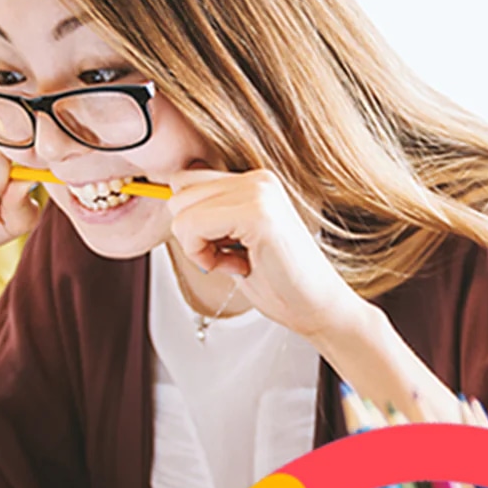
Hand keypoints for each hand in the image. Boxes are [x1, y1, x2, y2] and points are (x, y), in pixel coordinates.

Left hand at [167, 167, 369, 341]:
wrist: (319, 308)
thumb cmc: (279, 282)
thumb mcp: (235, 240)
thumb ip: (210, 216)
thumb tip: (168, 201)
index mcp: (255, 181)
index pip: (187, 181)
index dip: (192, 221)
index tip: (222, 248)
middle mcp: (258, 179)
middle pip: (178, 191)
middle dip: (191, 232)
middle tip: (229, 257)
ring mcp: (259, 192)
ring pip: (181, 209)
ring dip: (197, 245)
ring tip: (236, 261)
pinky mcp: (257, 213)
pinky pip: (192, 225)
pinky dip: (203, 255)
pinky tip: (237, 266)